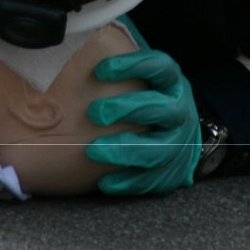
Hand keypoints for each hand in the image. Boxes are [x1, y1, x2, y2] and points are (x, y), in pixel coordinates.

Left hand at [84, 48, 200, 195]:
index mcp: (172, 83)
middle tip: (93, 113)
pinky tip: (104, 183)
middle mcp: (180, 111)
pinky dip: (128, 181)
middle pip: (160, 108)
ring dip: (124, 150)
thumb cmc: (147, 102)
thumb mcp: (142, 82)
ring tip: (93, 151)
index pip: (160, 66)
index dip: (133, 65)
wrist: (180, 137)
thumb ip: (116, 75)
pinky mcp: (173, 172)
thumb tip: (68, 70)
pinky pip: (152, 180)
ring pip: (158, 149)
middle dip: (126, 109)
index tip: (101, 70)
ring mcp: (179, 144)